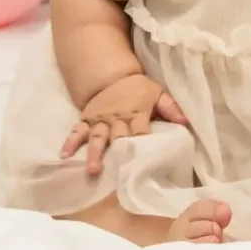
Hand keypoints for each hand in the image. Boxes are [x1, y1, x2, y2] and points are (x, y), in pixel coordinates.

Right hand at [60, 74, 187, 174]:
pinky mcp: (87, 120)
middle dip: (118, 153)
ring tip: (92, 170)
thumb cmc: (137, 89)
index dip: (141, 144)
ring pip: (97, 137)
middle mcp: (117, 119)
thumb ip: (171, 107)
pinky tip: (64, 156)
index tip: (141, 161)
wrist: (111, 76)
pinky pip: (77, 131)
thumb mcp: (157, 92)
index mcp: (136, 113)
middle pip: (117, 137)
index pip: (140, 131)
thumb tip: (186, 122)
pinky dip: (70, 142)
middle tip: (117, 173)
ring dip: (95, 153)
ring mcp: (100, 120)